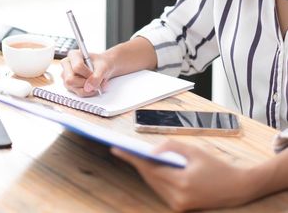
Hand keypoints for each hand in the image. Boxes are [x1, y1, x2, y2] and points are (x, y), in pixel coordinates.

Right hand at [60, 50, 113, 96]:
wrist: (102, 68)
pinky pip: (78, 92)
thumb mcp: (103, 67)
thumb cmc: (101, 64)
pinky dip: (88, 92)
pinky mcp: (69, 85)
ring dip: (89, 88)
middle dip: (86, 83)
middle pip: (71, 79)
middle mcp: (66, 65)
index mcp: (73, 55)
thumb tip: (88, 87)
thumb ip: (97, 76)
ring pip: (74, 87)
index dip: (88, 74)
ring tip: (96, 83)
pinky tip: (93, 86)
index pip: (77, 67)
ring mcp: (66, 76)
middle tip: (96, 81)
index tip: (95, 74)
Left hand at [110, 140, 253, 210]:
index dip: (131, 158)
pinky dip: (154, 178)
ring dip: (145, 171)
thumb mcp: (194, 151)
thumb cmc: (217, 167)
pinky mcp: (180, 207)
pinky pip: (161, 190)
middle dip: (136, 163)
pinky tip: (149, 167)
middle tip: (123, 150)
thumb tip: (151, 151)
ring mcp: (178, 205)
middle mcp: (178, 197)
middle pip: (149, 177)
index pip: (149, 168)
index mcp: (182, 182)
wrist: (238, 187)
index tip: (117, 149)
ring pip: (153, 184)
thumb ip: (171, 147)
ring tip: (133, 156)